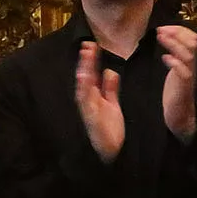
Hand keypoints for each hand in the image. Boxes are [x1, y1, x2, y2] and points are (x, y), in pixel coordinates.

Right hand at [74, 42, 123, 164]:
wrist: (111, 152)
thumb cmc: (110, 129)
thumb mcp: (112, 105)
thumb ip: (110, 89)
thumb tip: (110, 71)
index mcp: (94, 97)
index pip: (92, 75)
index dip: (91, 60)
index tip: (92, 45)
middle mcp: (89, 101)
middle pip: (86, 78)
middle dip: (86, 62)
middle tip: (88, 45)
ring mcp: (89, 109)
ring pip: (84, 87)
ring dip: (84, 72)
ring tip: (86, 56)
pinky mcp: (91, 118)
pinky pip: (86, 102)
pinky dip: (85, 89)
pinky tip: (85, 77)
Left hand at [157, 25, 196, 141]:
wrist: (179, 118)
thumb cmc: (174, 94)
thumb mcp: (174, 70)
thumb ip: (174, 55)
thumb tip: (164, 37)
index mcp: (189, 62)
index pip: (192, 38)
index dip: (179, 29)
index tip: (164, 27)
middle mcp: (192, 67)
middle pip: (193, 42)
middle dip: (177, 32)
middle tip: (161, 30)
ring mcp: (189, 77)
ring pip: (189, 54)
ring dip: (174, 43)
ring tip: (160, 37)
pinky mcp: (184, 88)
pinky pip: (184, 72)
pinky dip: (174, 62)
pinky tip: (165, 59)